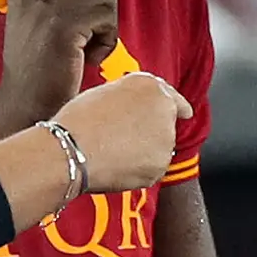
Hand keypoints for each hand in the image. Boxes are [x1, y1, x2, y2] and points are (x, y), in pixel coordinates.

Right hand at [0, 0, 120, 138]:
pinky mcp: (62, 23)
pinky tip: (84, 60)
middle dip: (98, 18)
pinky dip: (105, 44)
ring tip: (79, 54)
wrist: (26, 110)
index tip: (64, 38)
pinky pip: (108, 18)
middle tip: (75, 49)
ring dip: (103, 31)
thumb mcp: (58, 25)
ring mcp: (44, 5)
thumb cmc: (43, 76)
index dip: (86, 10)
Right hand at [51, 69, 189, 194]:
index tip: (184, 113)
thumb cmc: (79, 121)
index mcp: (150, 85)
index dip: (176, 106)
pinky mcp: (159, 166)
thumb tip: (138, 109)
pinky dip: (138, 170)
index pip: (171, 97)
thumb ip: (130, 97)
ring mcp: (165, 140)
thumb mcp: (106, 92)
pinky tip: (115, 165)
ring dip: (144, 152)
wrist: (71, 149)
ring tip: (112, 151)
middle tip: (117, 138)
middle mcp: (164, 109)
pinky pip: (150, 170)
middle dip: (149, 132)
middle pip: (164, 124)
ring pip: (158, 149)